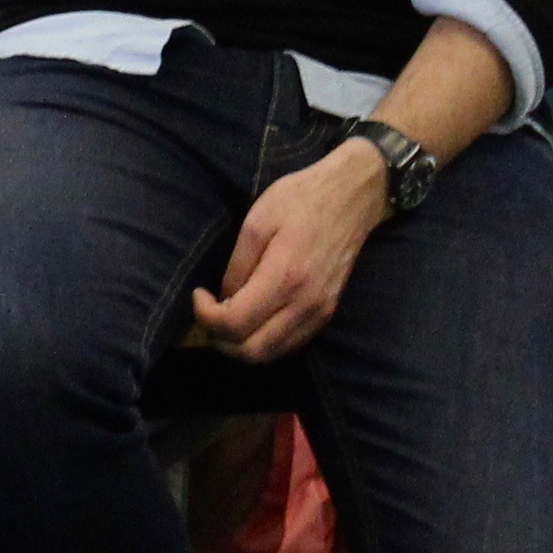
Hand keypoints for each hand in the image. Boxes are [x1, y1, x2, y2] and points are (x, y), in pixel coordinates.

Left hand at [193, 143, 388, 364]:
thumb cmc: (301, 199)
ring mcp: (320, 313)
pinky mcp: (327, 313)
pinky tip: (252, 320)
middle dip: (220, 339)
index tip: (199, 294)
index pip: (235, 323)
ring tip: (226, 319)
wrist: (353, 197)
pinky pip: (289, 345)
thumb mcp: (257, 221)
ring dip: (240, 346)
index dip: (206, 317)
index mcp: (285, 277)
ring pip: (271, 354)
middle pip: (252, 352)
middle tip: (208, 313)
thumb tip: (225, 298)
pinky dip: (264, 343)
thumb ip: (237, 266)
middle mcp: (305, 304)